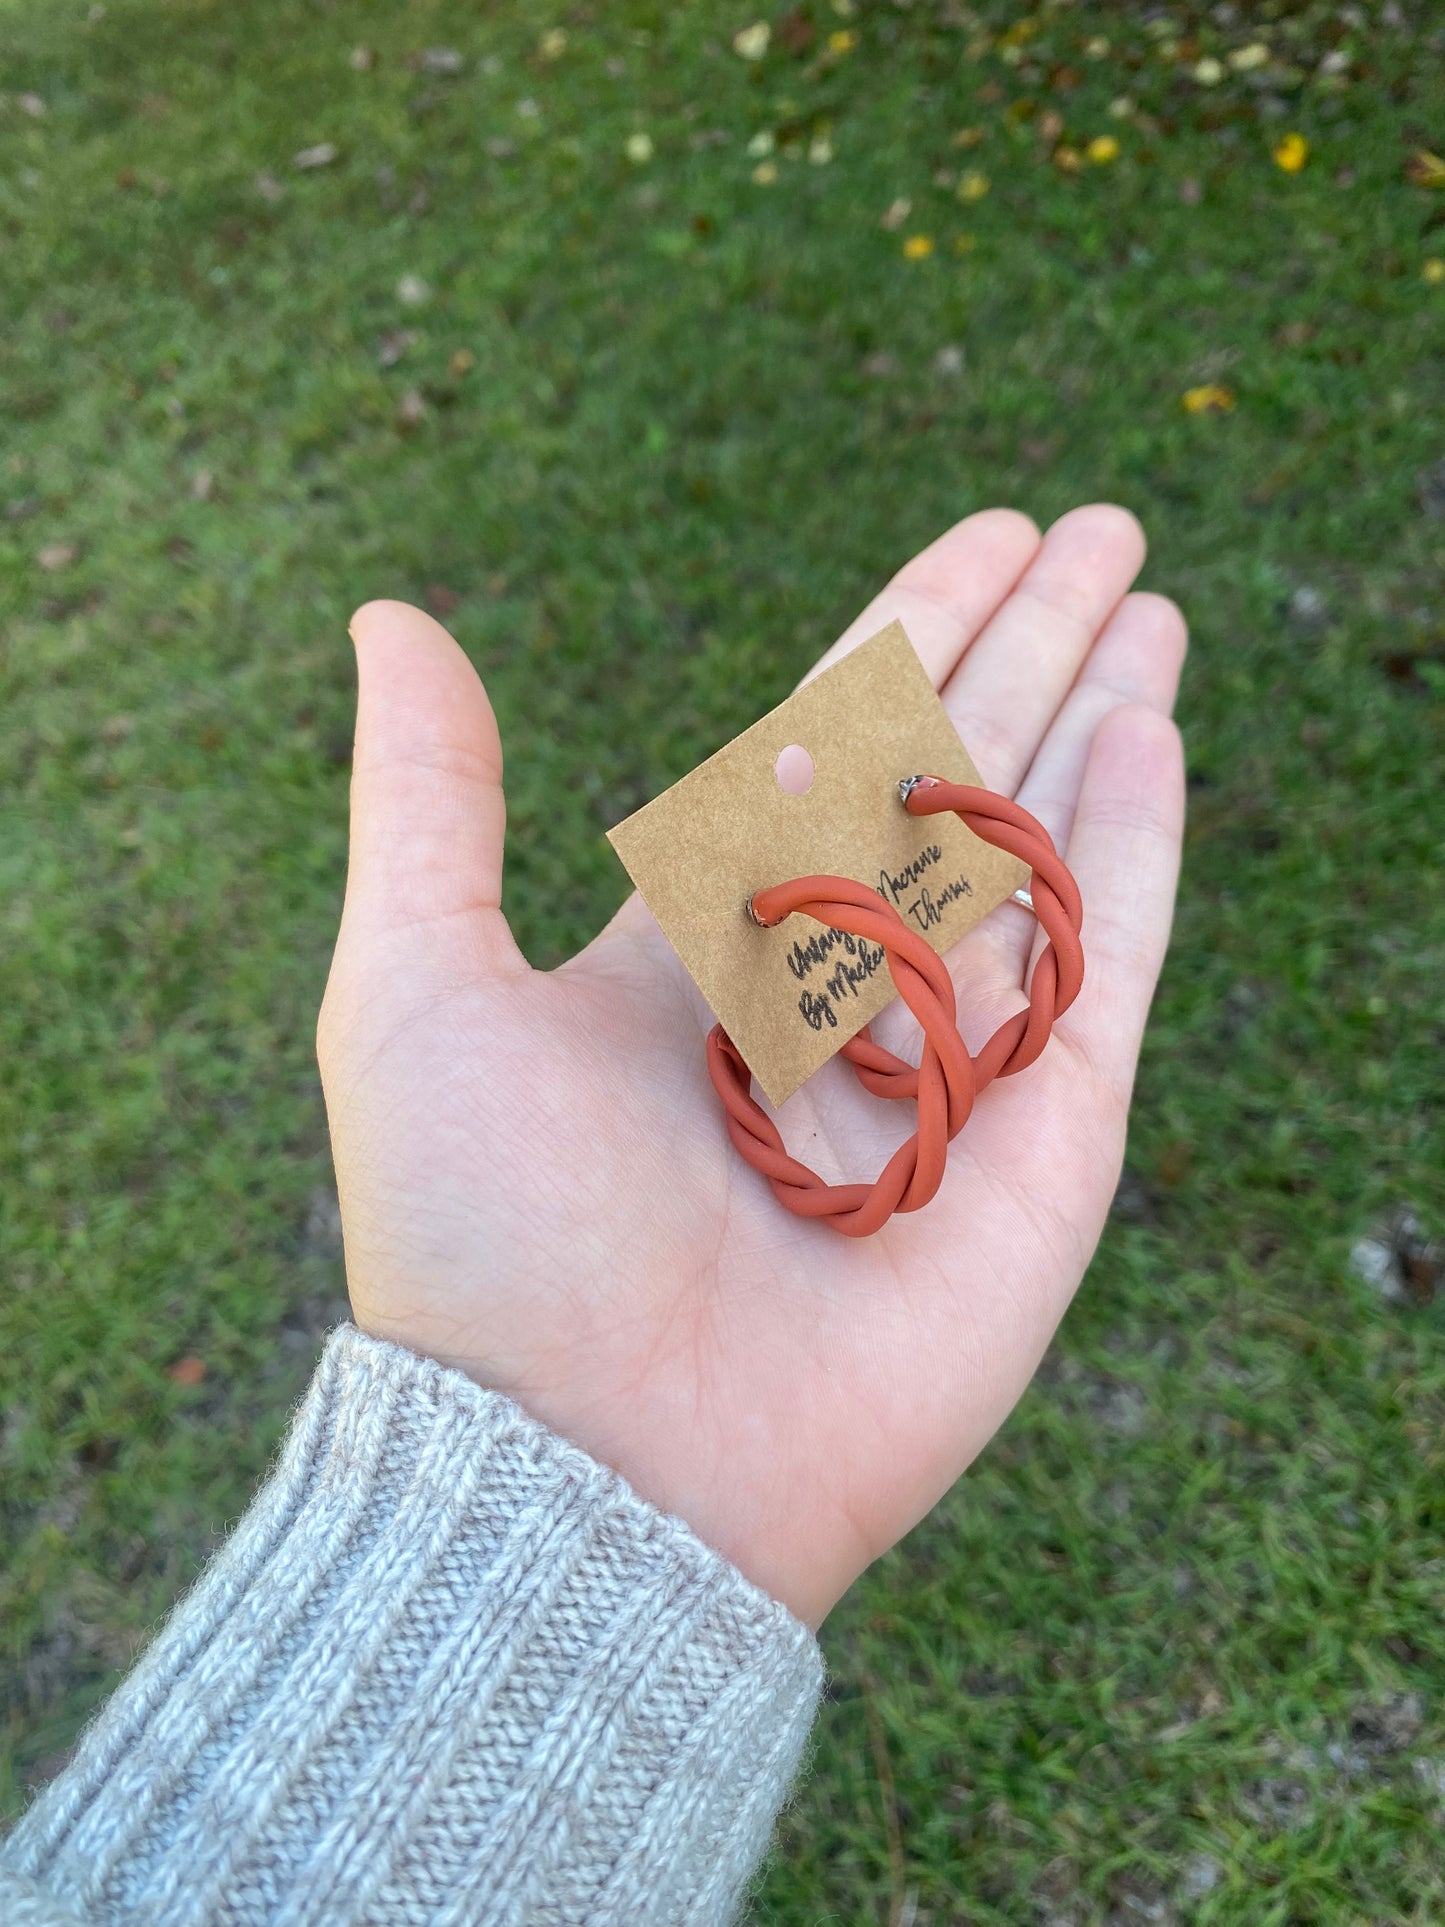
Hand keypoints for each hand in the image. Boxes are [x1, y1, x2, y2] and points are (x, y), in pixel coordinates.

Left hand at [318, 506, 1184, 1627]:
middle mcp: (830, 994)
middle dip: (1028, 651)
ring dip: (1098, 725)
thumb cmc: (485, 1234)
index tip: (983, 538)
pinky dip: (1131, 857)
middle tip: (1103, 526)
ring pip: (1036, 857)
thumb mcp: (420, 983)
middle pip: (950, 784)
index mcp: (698, 945)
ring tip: (1154, 604)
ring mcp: (942, 1068)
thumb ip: (431, 796)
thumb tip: (389, 615)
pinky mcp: (1034, 1155)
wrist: (589, 1470)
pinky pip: (1097, 978)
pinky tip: (1153, 740)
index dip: (906, 636)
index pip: (829, 752)